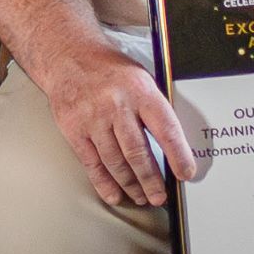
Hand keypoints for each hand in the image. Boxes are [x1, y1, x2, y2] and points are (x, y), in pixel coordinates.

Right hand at [42, 40, 191, 208]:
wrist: (68, 55)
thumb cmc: (109, 69)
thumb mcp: (140, 77)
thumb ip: (155, 107)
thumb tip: (175, 143)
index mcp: (140, 90)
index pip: (166, 129)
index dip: (178, 155)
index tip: (186, 174)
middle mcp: (116, 105)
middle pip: (138, 152)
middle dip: (152, 180)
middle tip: (159, 196)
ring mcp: (93, 119)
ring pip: (115, 162)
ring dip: (130, 185)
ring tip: (141, 197)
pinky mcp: (74, 129)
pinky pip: (92, 163)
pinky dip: (104, 183)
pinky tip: (114, 194)